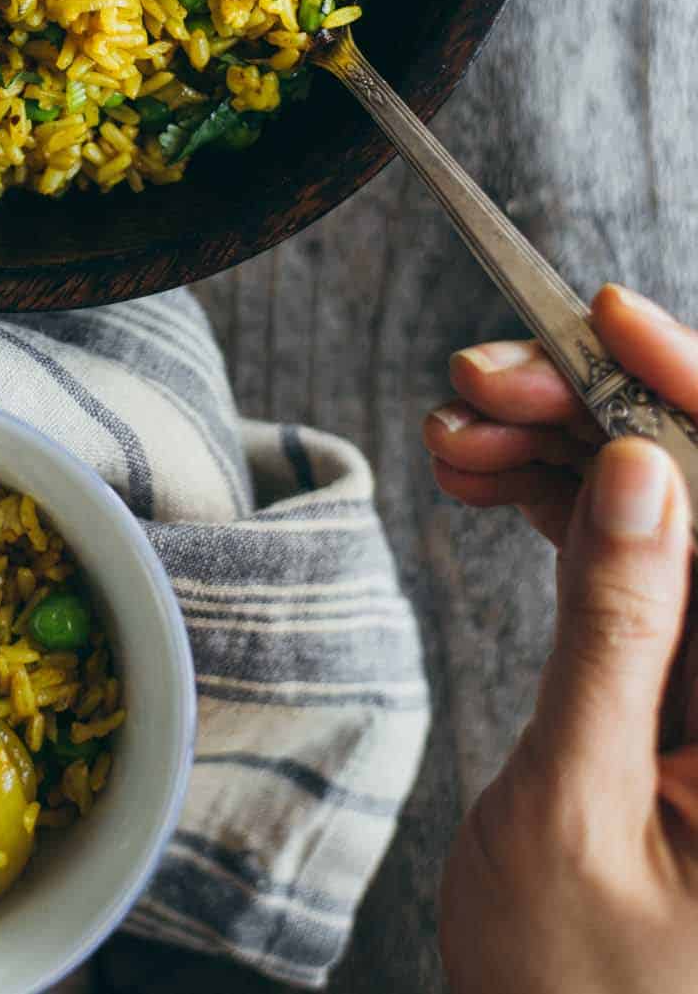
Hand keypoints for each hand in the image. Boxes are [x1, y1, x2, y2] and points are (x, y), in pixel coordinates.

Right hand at [424, 285, 697, 993]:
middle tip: (481, 380)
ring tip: (458, 431)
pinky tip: (481, 475)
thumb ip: (621, 639)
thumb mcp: (578, 815)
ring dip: (563, 444)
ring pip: (665, 506)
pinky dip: (555, 501)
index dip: (694, 390)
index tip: (606, 316)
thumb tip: (647, 473)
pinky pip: (634, 555)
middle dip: (601, 407)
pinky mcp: (684, 682)